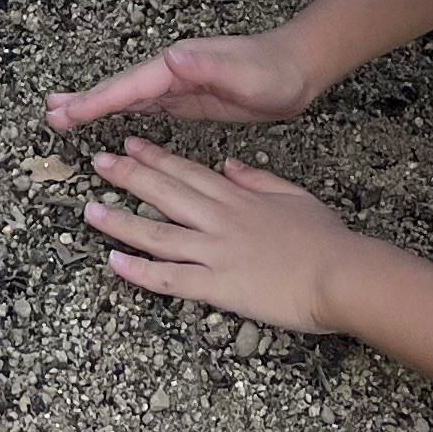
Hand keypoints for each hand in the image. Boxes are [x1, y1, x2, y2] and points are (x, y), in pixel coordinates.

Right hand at [46, 6, 322, 128]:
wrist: (299, 68)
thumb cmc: (274, 72)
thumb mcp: (243, 72)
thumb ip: (207, 65)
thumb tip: (170, 57)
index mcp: (177, 66)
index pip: (128, 87)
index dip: (96, 101)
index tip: (65, 113)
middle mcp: (171, 71)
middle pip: (120, 88)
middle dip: (85, 101)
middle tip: (50, 113)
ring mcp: (178, 83)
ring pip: (129, 97)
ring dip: (98, 105)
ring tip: (66, 113)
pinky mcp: (189, 98)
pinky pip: (147, 106)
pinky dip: (124, 112)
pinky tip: (114, 119)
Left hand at [81, 141, 362, 337]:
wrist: (342, 274)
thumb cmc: (327, 240)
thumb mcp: (294, 196)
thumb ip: (258, 179)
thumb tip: (230, 164)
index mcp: (238, 198)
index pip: (188, 172)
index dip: (155, 157)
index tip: (129, 144)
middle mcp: (220, 220)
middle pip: (165, 193)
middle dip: (127, 176)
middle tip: (97, 163)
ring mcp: (216, 253)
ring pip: (157, 233)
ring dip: (120, 221)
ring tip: (90, 211)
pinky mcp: (218, 287)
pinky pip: (170, 279)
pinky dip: (139, 272)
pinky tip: (114, 262)